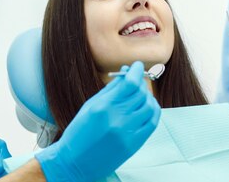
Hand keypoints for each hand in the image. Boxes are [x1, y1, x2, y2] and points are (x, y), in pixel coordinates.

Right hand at [35, 61, 160, 181]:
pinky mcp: (134, 144)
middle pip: (141, 92)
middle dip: (140, 82)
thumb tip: (126, 71)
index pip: (130, 83)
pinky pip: (152, 122)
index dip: (136, 70)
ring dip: (147, 96)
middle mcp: (117, 119)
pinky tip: (146, 107)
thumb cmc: (79, 133)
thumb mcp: (90, 105)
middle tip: (136, 79)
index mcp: (103, 107)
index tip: (136, 65)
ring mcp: (128, 133)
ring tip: (140, 95)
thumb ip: (110, 88)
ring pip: (149, 106)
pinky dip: (152, 111)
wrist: (75, 163)